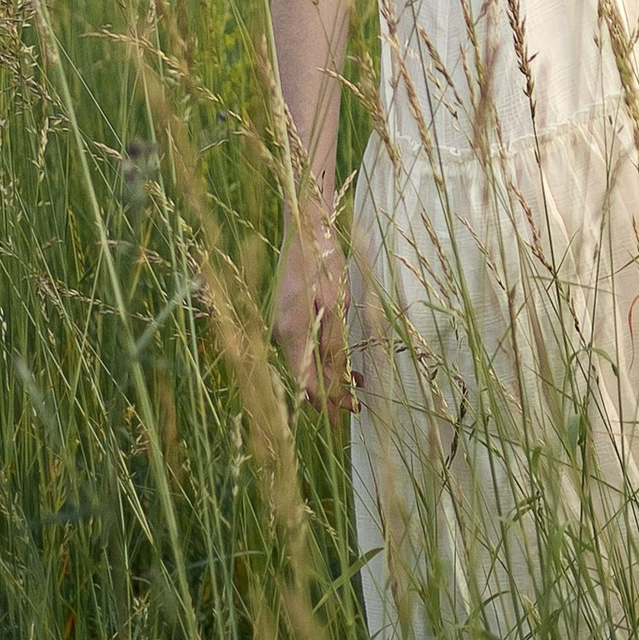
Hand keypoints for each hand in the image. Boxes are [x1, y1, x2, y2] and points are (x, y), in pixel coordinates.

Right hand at [272, 214, 357, 417]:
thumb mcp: (336, 301)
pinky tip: (342, 358)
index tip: (344, 413)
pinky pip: (304, 343)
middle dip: (330, 390)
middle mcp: (280, 331)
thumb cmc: (322, 258)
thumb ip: (334, 340)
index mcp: (291, 330)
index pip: (305, 379)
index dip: (324, 400)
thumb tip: (336, 375)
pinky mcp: (287, 314)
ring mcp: (281, 322)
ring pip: (306, 358)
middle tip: (356, 404)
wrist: (305, 226)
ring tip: (358, 382)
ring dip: (329, 372)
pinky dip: (322, 354)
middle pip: (304, 371)